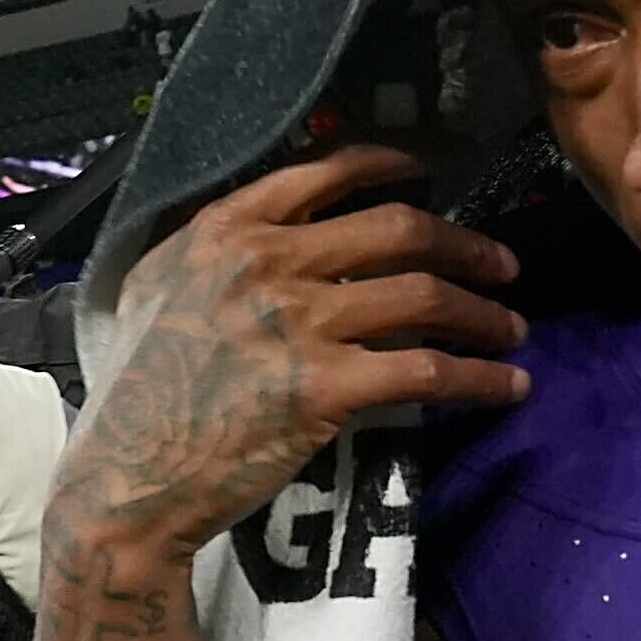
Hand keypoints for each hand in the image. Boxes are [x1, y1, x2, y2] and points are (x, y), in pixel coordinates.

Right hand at [63, 143, 529, 556]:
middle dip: (465, 244)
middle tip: (501, 264)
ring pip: (425, 296)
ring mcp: (300, 322)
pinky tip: (508, 385)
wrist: (128, 480)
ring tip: (513, 327)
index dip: (401, 160)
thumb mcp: (154, 288)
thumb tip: (262, 222)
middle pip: (399, 228)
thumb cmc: (138, 394)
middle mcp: (267, 260)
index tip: (443, 162)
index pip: (332, 169)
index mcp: (226, 227)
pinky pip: (429, 371)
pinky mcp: (328, 388)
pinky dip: (481, 377)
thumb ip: (209, 246)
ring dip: (483, 311)